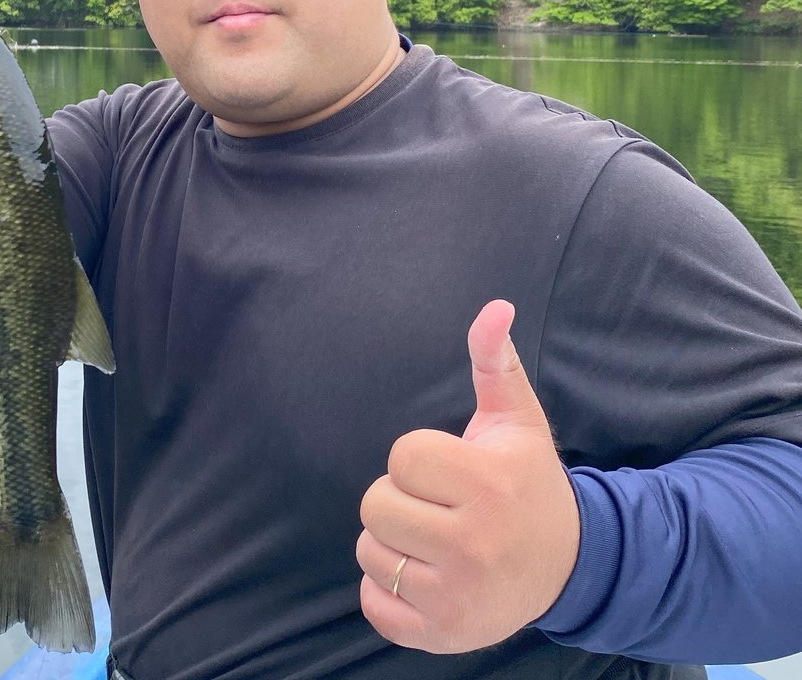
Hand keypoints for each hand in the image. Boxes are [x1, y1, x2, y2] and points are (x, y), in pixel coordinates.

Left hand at [355, 300, 579, 652]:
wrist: (570, 567)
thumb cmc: (529, 484)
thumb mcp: (518, 421)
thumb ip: (495, 363)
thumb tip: (493, 307)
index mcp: (488, 485)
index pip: (402, 457)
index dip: (419, 460)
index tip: (451, 471)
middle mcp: (474, 543)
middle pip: (375, 505)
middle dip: (399, 500)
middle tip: (438, 506)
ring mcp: (458, 595)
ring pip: (370, 552)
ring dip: (392, 544)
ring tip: (435, 540)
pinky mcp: (444, 634)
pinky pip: (375, 605)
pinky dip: (388, 592)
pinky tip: (426, 576)